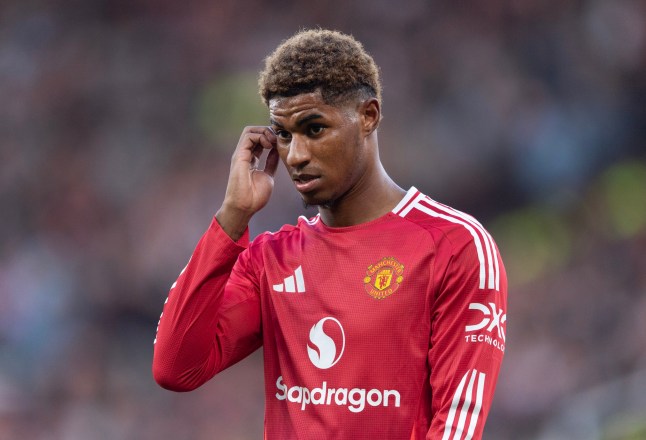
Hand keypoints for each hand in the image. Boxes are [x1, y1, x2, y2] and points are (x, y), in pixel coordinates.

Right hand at [216, 126, 278, 240]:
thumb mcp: (268, 175)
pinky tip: (269, 145)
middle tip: (278, 140)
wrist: (245, 206)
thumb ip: (271, 163)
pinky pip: (248, 136)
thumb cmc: (255, 196)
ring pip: (250, 131)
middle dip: (268, 131)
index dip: (271, 137)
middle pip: (254, 132)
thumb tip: (276, 151)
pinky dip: (260, 136)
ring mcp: (241, 154)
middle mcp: (244, 154)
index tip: (281, 144)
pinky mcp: (239, 155)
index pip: (259, 140)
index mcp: (251, 159)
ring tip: (273, 142)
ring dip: (264, 132)